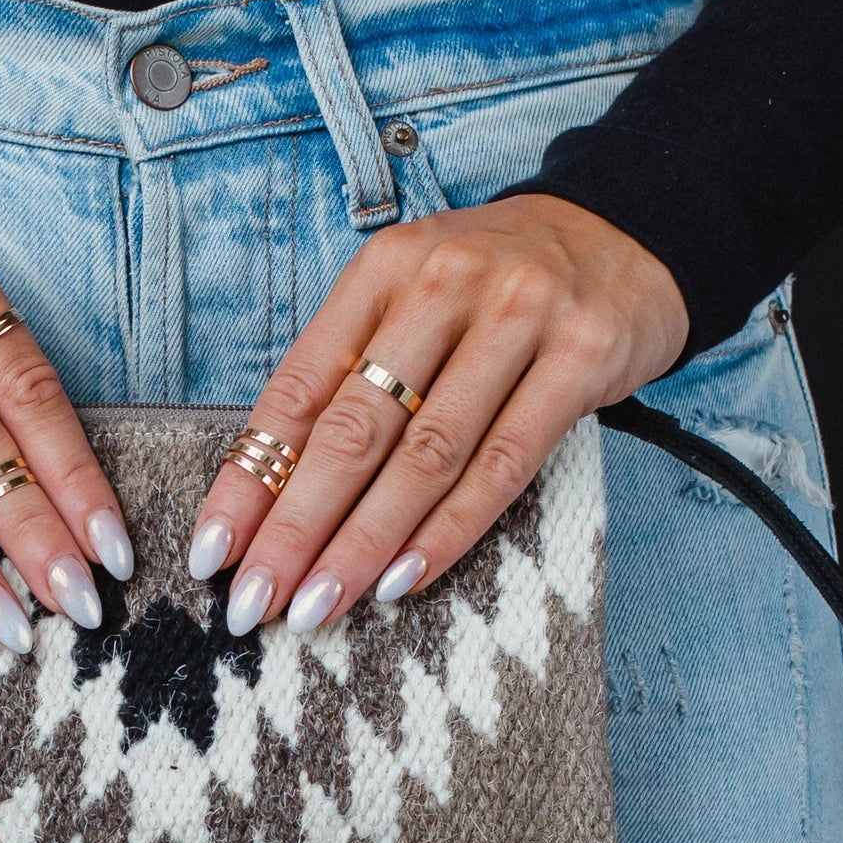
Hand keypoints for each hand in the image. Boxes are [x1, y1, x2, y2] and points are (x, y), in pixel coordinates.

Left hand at [187, 194, 688, 632]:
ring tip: (318, 606)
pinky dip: (448, 530)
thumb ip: (354, 379)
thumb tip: (274, 496)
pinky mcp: (581, 356)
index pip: (298, 389)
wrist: (629, 235)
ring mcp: (518, 316)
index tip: (213, 553)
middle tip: (256, 602)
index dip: (250, 477)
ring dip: (363, 543)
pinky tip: (401, 579)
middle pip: (353, 429)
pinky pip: (504, 463)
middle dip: (296, 527)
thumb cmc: (498, 292)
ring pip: (425, 455)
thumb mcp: (414, 305)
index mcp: (383, 271)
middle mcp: (444, 283)